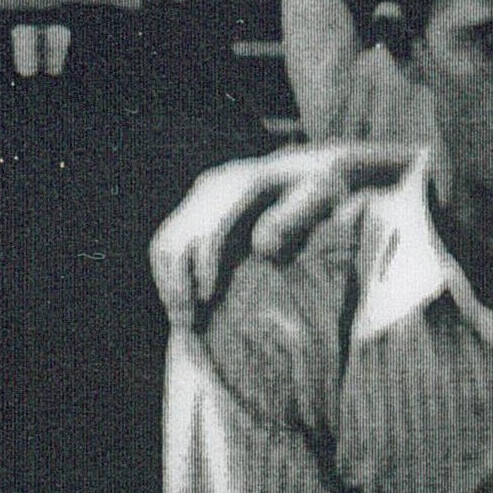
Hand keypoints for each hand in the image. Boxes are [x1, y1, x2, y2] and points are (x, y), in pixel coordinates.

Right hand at [151, 139, 416, 320]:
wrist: (319, 167)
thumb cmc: (327, 188)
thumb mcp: (321, 197)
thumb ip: (294, 219)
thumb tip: (262, 246)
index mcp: (242, 185)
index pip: (209, 232)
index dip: (204, 269)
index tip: (208, 302)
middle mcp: (213, 187)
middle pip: (174, 239)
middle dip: (177, 284)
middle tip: (188, 325)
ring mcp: (202, 197)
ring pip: (165, 243)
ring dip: (169, 284)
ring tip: (183, 323)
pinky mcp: (200, 209)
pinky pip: (171, 243)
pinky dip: (172, 276)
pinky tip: (185, 304)